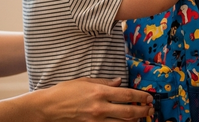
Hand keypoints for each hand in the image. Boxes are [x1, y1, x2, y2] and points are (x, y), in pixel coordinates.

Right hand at [37, 77, 152, 121]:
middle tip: (150, 109)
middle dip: (143, 110)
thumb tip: (119, 82)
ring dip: (134, 120)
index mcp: (99, 92)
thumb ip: (104, 82)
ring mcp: (96, 120)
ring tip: (142, 116)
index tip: (149, 97)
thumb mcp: (85, 81)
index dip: (140, 96)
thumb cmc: (65, 91)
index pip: (127, 94)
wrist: (48, 108)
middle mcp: (100, 107)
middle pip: (128, 111)